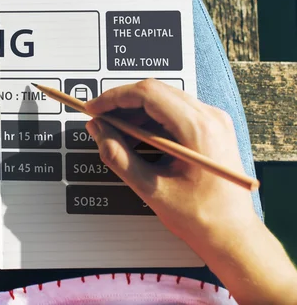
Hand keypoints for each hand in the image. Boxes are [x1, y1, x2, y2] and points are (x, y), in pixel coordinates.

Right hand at [84, 79, 296, 304]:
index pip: (148, 93)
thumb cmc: (200, 218)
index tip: (94, 108)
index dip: (115, 97)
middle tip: (100, 120)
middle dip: (122, 103)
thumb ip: (118, 155)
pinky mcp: (212, 127)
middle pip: (155, 91)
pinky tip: (137, 138)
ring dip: (136, 112)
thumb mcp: (150, 188)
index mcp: (198, 129)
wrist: (234, 236)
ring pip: (164, 99)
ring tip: (116, 133)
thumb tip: (97, 129)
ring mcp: (213, 120)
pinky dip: (151, 120)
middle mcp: (209, 117)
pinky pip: (175, 110)